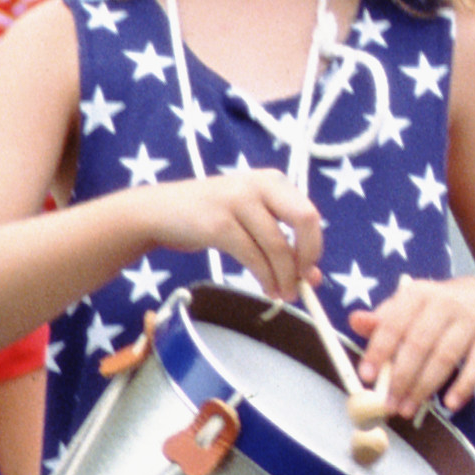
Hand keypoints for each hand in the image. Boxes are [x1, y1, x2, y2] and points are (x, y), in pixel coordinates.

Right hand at [150, 171, 324, 303]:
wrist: (160, 211)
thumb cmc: (212, 217)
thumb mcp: (251, 220)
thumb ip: (283, 242)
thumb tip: (313, 278)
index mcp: (273, 181)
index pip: (310, 215)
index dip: (314, 248)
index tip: (309, 273)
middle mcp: (259, 185)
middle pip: (304, 220)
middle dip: (306, 258)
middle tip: (301, 284)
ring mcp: (238, 201)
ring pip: (277, 245)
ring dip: (284, 277)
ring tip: (282, 294)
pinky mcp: (218, 224)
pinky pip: (253, 257)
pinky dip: (264, 277)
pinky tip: (266, 288)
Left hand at [347, 274, 474, 419]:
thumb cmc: (435, 311)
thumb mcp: (408, 308)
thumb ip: (381, 321)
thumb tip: (355, 321)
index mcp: (418, 294)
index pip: (394, 323)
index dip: (378, 351)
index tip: (366, 376)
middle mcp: (446, 303)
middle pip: (420, 344)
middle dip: (401, 378)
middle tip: (388, 404)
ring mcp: (471, 320)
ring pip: (446, 357)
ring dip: (424, 387)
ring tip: (407, 409)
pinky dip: (464, 386)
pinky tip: (450, 405)